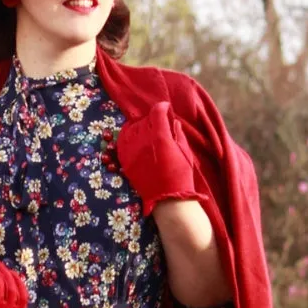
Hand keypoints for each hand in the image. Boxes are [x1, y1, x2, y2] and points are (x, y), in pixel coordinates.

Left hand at [116, 102, 198, 217]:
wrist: (167, 199)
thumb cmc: (180, 175)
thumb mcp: (185, 151)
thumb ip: (177, 133)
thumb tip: (172, 122)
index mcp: (161, 136)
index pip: (157, 111)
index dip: (162, 108)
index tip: (166, 109)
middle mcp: (143, 140)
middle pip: (144, 119)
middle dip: (152, 119)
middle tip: (158, 123)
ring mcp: (132, 151)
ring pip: (131, 128)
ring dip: (139, 127)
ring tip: (146, 131)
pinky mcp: (125, 161)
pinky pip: (122, 142)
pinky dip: (128, 137)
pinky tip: (136, 140)